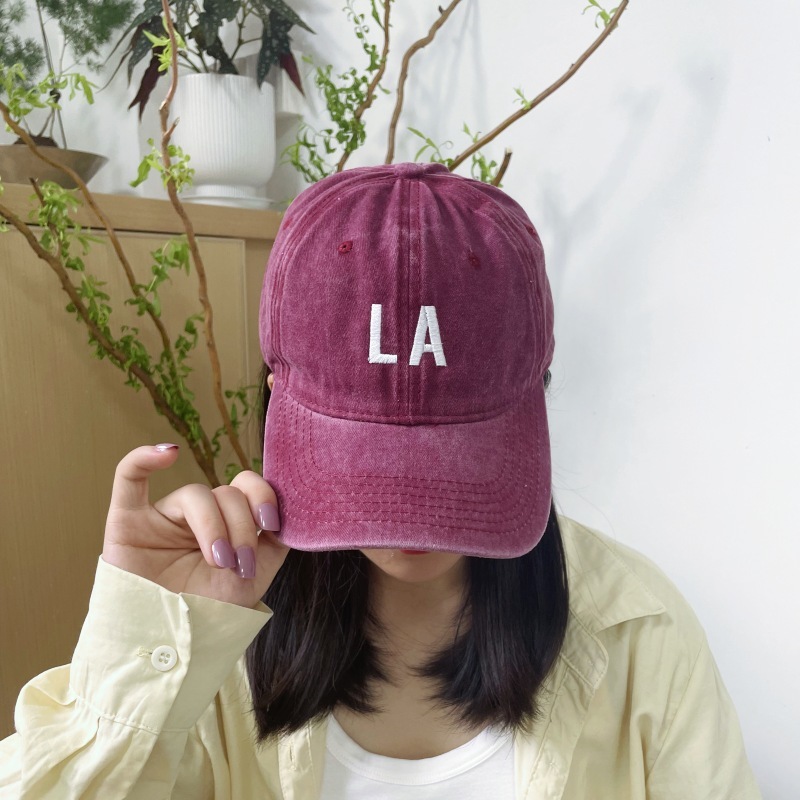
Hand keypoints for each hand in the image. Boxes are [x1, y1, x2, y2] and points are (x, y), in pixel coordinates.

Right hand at [102, 444, 288, 607]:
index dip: (262, 496)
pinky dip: (143, 458)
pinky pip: (128, 477)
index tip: (270, 523)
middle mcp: (196, 516)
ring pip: (194, 494)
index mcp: (226, 523)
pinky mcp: (127, 522)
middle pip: (225, 494)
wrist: (170, 649)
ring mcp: (162, 517)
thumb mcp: (254, 577)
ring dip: (213, 525)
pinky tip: (167, 453)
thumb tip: (290, 509)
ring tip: (218, 560)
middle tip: (239, 561)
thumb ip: (273, 541)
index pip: (247, 488)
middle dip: (239, 526)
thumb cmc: (209, 613)